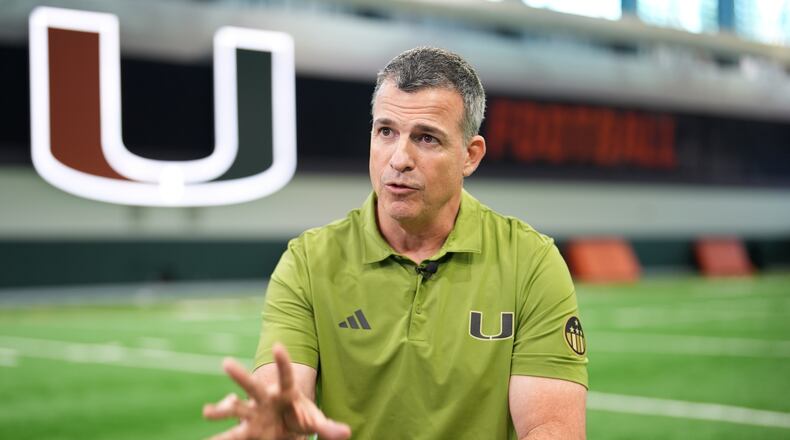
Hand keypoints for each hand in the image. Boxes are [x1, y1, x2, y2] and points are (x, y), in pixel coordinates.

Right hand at [203, 343, 350, 439]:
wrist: (284, 425)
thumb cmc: (299, 416)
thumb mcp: (314, 420)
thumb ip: (328, 427)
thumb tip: (348, 433)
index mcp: (284, 393)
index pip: (285, 375)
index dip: (283, 361)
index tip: (278, 344)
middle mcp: (264, 399)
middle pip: (251, 386)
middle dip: (239, 376)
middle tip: (225, 363)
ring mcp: (251, 414)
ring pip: (234, 409)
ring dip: (221, 410)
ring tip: (207, 412)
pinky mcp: (244, 430)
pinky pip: (229, 435)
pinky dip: (217, 439)